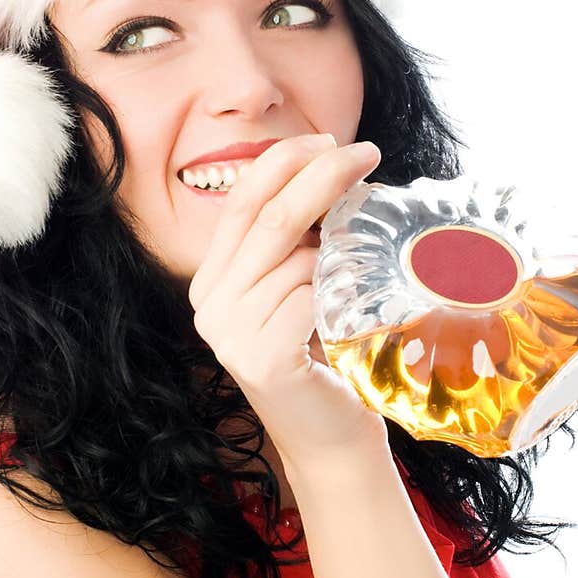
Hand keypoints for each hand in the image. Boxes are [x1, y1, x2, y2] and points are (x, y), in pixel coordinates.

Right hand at [188, 133, 391, 476]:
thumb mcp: (298, 287)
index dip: (284, 160)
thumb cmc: (324, 356)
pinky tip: (344, 319)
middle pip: (270, 217)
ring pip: (298, 259)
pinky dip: (337, 297)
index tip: (330, 139)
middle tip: (368, 153)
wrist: (330, 437)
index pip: (241, 199)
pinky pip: (309, 298)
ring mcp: (229, 335)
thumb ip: (297, 239)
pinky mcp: (262, 359)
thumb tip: (332, 168)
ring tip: (358, 281)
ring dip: (339, 256)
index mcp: (212, 278)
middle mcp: (209, 304)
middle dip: (323, 174)